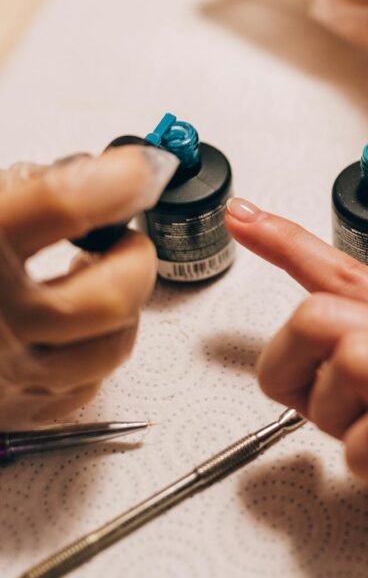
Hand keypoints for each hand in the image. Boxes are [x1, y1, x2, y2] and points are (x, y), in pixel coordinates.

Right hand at [0, 146, 176, 426]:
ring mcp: (6, 373)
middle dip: (133, 257)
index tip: (143, 168)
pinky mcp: (14, 410)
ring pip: (111, 345)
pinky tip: (71, 324)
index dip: (117, 179)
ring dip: (121, 306)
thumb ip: (23, 190)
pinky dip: (93, 349)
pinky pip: (86, 383)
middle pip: (109, 294)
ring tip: (97, 276)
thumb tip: (100, 171)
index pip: (59, 204)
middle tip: (122, 235)